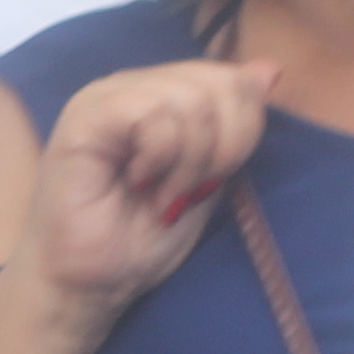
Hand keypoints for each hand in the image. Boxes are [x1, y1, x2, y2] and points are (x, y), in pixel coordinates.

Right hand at [9, 59, 277, 353]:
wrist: (85, 283)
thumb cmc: (138, 240)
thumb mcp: (208, 179)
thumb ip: (233, 127)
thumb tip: (268, 69)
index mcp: (159, 95)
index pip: (232, 78)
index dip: (244, 130)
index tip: (213, 179)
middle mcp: (131, 86)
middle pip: (221, 82)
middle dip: (224, 146)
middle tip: (188, 189)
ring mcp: (104, 97)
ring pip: (192, 98)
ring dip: (190, 160)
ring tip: (162, 192)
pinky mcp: (84, 116)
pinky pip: (153, 112)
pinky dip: (163, 156)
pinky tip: (140, 181)